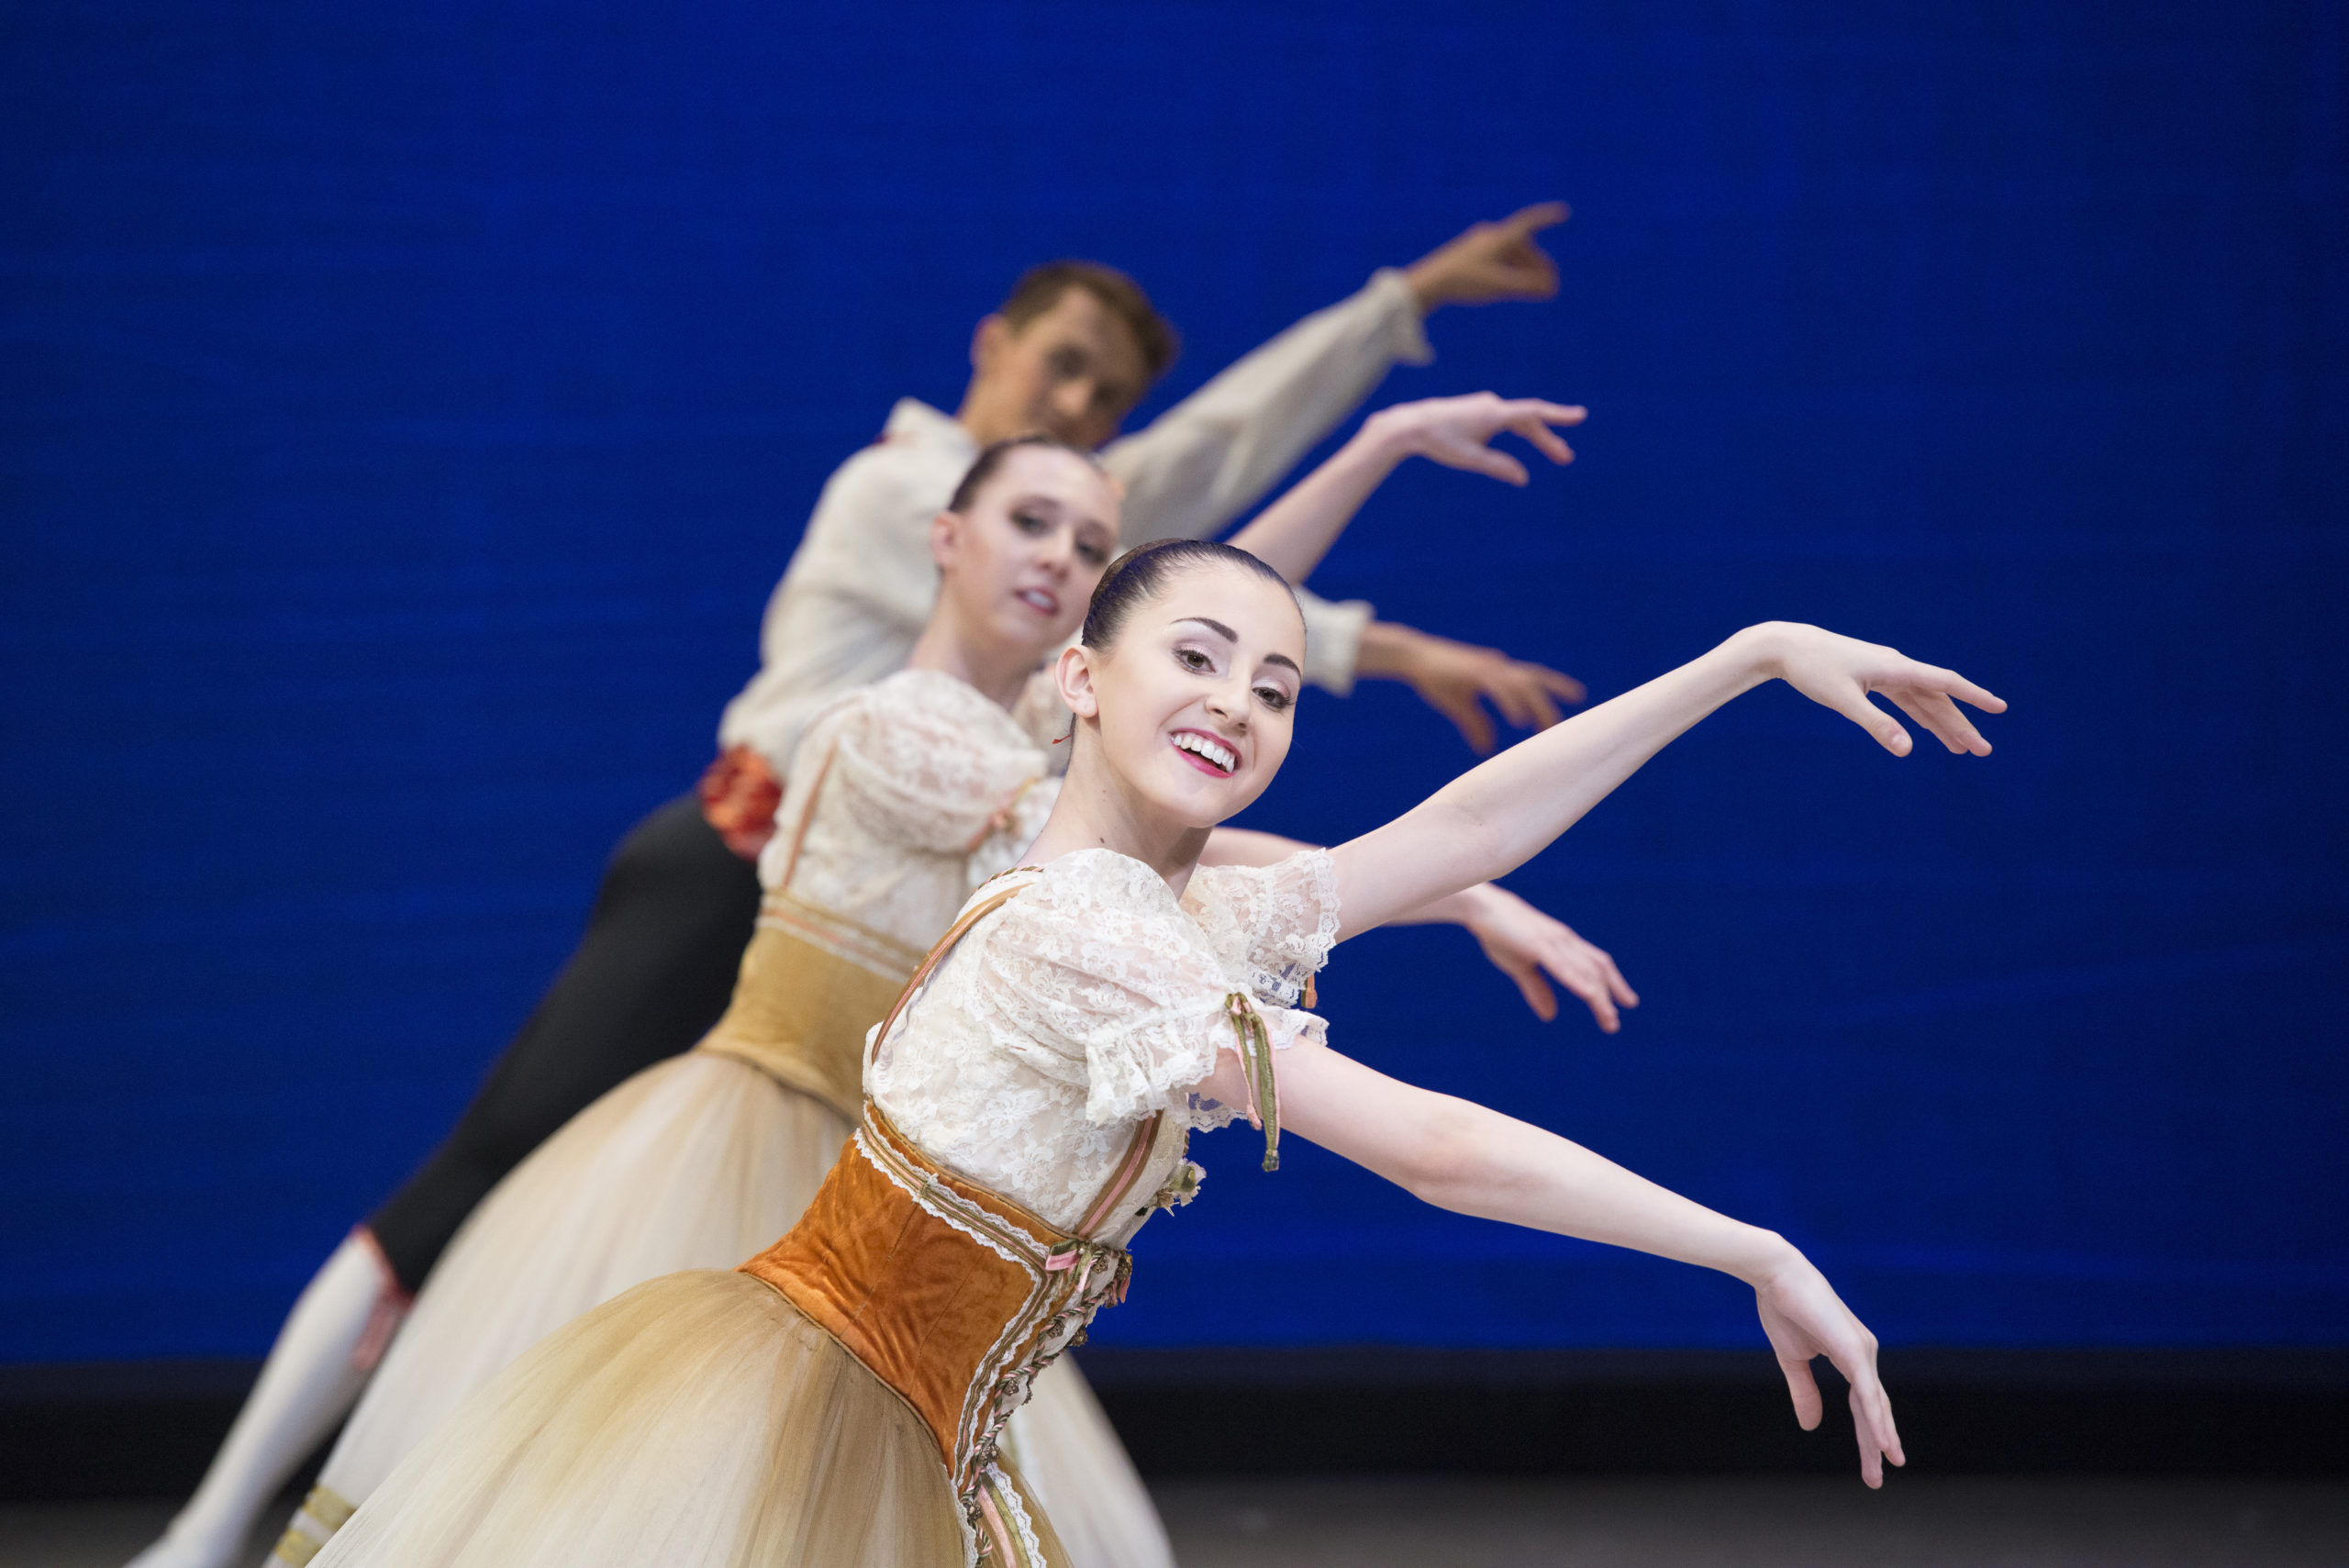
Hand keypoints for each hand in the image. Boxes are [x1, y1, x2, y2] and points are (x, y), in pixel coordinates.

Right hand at [1357, 622, 1587, 754]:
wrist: (1412, 657)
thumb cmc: (1436, 678)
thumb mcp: (1459, 705)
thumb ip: (1476, 725)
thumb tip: (1487, 748)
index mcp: (1496, 672)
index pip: (1533, 677)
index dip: (1555, 685)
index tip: (1578, 695)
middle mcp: (1497, 667)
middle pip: (1534, 681)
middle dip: (1553, 699)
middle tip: (1564, 724)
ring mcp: (1487, 668)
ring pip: (1521, 685)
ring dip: (1537, 706)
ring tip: (1548, 728)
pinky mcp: (1473, 672)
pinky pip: (1498, 689)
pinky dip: (1511, 703)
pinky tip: (1520, 720)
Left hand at [1365, 393, 1584, 485]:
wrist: (1411, 425)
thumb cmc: (1439, 442)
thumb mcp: (1471, 459)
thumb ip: (1498, 467)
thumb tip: (1523, 478)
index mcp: (1494, 414)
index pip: (1534, 413)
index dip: (1558, 415)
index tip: (1580, 416)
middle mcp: (1493, 405)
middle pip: (1530, 421)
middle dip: (1549, 440)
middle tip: (1566, 458)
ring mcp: (1485, 406)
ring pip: (1519, 421)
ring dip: (1537, 436)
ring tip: (1556, 453)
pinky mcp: (1477, 410)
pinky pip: (1508, 419)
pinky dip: (1522, 430)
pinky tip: (1527, 437)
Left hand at [1403, 203, 1568, 310]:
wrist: (1427, 283)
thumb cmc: (1463, 282)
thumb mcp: (1499, 286)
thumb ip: (1526, 287)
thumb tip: (1550, 288)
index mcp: (1498, 238)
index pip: (1529, 223)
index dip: (1547, 218)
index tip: (1564, 213)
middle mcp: (1489, 236)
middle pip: (1522, 247)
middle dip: (1538, 265)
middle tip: (1551, 284)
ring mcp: (1478, 246)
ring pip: (1509, 255)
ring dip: (1525, 271)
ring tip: (1534, 289)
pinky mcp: (1468, 257)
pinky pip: (1497, 260)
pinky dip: (1510, 271)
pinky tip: (1512, 285)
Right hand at [1461, 886, 1637, 1030]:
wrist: (1481, 906)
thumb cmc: (1501, 933)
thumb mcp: (1520, 967)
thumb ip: (1537, 989)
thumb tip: (1551, 1016)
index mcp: (1563, 943)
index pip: (1595, 963)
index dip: (1613, 983)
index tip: (1626, 1002)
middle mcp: (1564, 940)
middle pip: (1596, 968)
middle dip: (1610, 995)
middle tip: (1614, 1023)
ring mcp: (1553, 941)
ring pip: (1583, 970)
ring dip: (1598, 996)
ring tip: (1608, 1018)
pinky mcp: (1537, 944)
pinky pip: (1562, 965)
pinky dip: (1577, 980)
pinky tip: (1589, 994)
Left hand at [1745, 623, 2005, 756]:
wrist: (1785, 646)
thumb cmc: (1812, 670)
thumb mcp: (1844, 701)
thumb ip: (1877, 725)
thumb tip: (1907, 751)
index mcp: (1895, 668)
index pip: (1944, 683)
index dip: (1973, 696)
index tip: (1999, 707)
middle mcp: (1896, 667)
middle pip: (1937, 699)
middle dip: (1960, 725)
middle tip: (1981, 751)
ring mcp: (1884, 672)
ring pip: (1922, 701)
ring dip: (1942, 724)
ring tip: (1962, 749)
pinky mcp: (1871, 678)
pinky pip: (1904, 699)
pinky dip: (1918, 716)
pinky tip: (1928, 730)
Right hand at [1751, 1250, 1905, 1486]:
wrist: (1774, 1273)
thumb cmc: (1783, 1307)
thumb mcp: (1792, 1359)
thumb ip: (1804, 1392)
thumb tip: (1811, 1427)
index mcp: (1851, 1355)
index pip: (1864, 1403)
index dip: (1869, 1433)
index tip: (1874, 1463)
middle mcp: (1864, 1353)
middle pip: (1875, 1409)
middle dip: (1877, 1444)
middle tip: (1876, 1478)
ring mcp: (1862, 1351)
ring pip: (1875, 1405)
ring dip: (1880, 1438)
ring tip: (1886, 1466)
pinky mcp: (1853, 1349)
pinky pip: (1867, 1392)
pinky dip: (1876, 1418)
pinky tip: (1883, 1441)